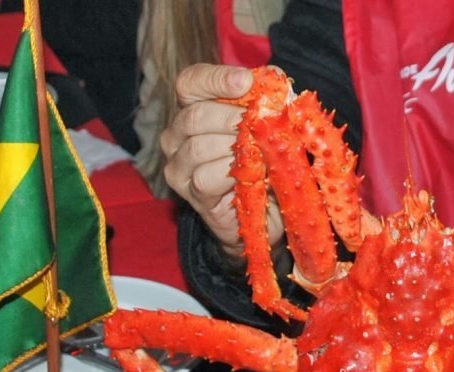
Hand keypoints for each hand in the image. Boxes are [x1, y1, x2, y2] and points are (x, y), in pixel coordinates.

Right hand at [160, 63, 285, 255]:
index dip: (215, 79)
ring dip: (235, 150)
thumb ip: (271, 98)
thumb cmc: (268, 161)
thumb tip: (275, 78)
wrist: (270, 211)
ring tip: (261, 157)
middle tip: (262, 128)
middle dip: (234, 119)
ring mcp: (179, 164)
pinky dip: (231, 175)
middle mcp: (178, 134)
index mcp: (195, 107)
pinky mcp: (190, 192)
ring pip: (198, 147)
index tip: (245, 83)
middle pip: (195, 115)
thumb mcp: (272, 124)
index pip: (190, 82)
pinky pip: (205, 178)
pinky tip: (251, 178)